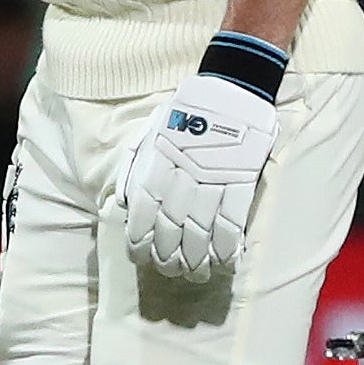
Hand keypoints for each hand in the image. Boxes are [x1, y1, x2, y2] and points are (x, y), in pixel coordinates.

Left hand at [119, 71, 278, 283]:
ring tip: (195, 273)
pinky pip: (232, 222)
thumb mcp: (151, 135)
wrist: (232, 91)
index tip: (139, 257)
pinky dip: (227, 246)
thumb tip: (121, 203)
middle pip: (170, 229)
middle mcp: (182, 178)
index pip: (141, 214)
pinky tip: (224, 260)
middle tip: (168, 271)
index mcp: (157, 166)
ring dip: (196, 259)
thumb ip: (135, 169)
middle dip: (167, 257)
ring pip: (200, 231)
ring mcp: (213, 182)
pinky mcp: (242, 182)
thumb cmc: (187, 114)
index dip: (139, 241)